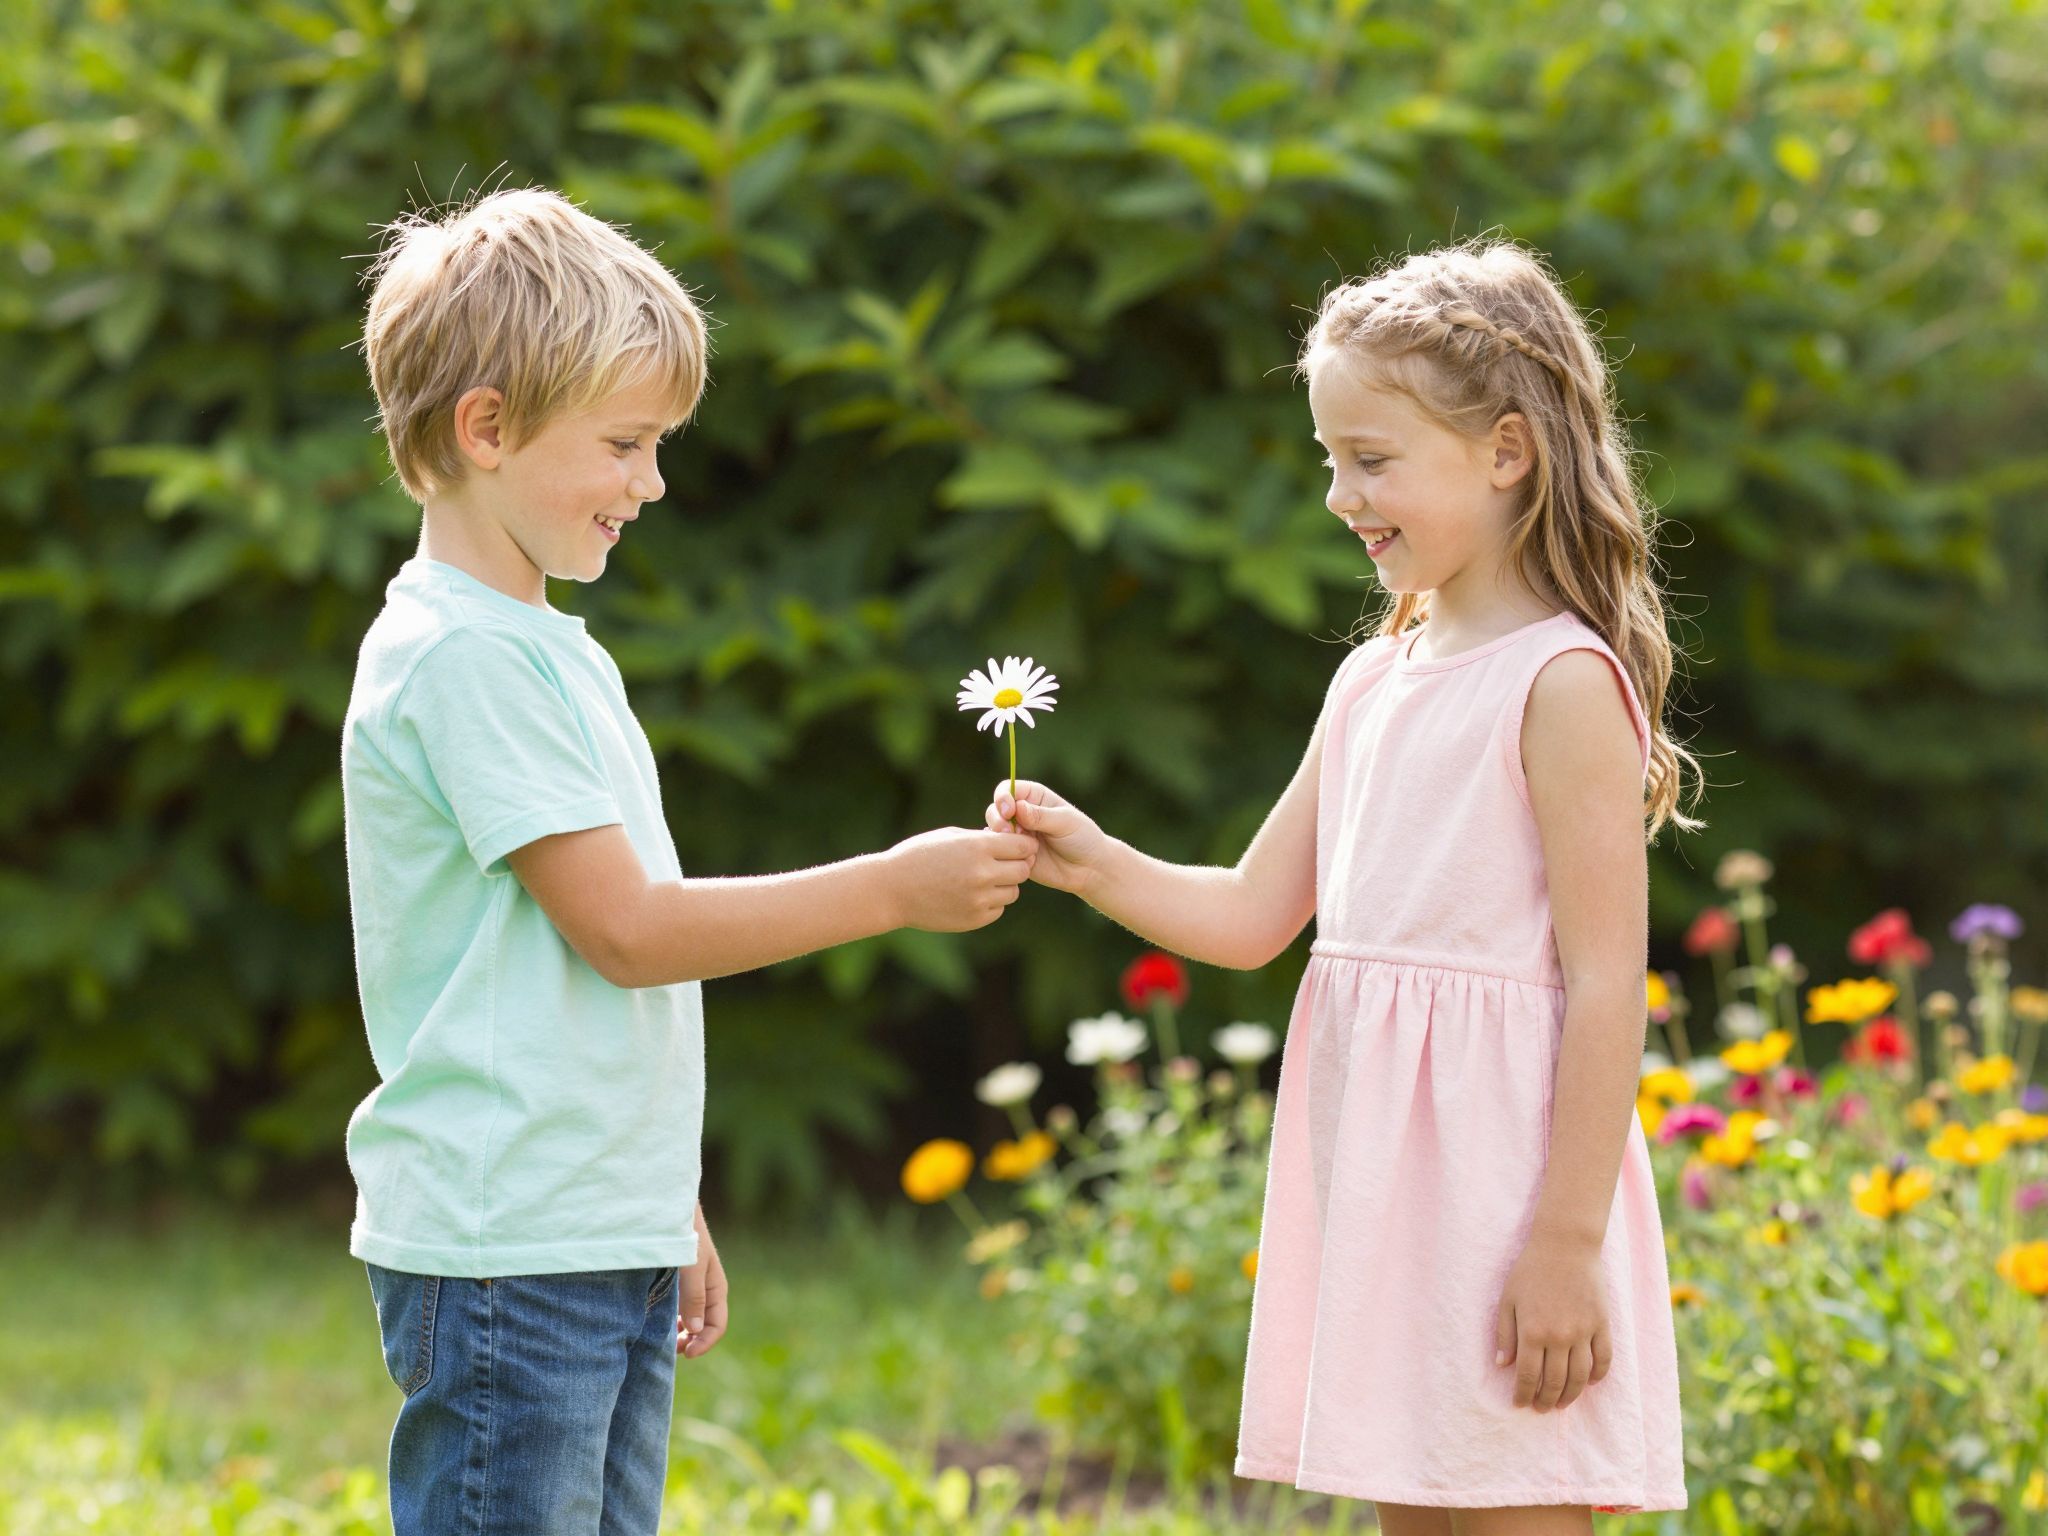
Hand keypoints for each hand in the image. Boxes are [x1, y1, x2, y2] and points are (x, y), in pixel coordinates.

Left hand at [678, 1203, 726, 1359]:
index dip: (704, 1344)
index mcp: (715, 1287)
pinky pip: (678, 1307)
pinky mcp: (676, 1279)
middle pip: (703, 1325)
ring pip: (691, 1317)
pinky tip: (657, 1322)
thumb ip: (694, 1296)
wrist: (667, 1207)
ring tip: (664, 1342)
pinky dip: (671, 1320)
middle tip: (671, 1352)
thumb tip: (696, 1331)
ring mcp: (691, 1284)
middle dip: (691, 1342)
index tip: (685, 1354)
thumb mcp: (691, 1265)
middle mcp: (705, 1288)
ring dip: (681, 1333)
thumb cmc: (683, 1233)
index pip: (716, 1325)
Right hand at [881, 827, 1036, 931]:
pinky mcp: (974, 919)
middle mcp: (983, 873)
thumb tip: (1011, 840)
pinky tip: (970, 895)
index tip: (1017, 847)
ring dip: (1003, 885)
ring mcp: (979, 898)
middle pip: (1023, 870)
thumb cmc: (919, 856)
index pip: (1023, 847)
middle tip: (1002, 864)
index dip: (1023, 846)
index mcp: (978, 847)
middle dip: (1016, 865)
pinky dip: (990, 903)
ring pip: (1012, 892)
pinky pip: (997, 909)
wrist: (891, 889)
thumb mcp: (951, 837)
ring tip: (981, 880)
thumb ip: (983, 839)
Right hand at [983, 779, 1107, 897]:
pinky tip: (1019, 859)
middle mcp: (1022, 814)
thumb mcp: (1065, 822)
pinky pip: (999, 852)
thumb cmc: (1082, 837)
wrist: (1088, 867)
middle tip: (1009, 831)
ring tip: (1019, 846)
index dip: (1003, 797)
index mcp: (1034, 797)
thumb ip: (1041, 815)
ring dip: (1001, 838)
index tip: (1009, 810)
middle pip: (995, 809)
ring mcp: (1017, 834)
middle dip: (998, 819)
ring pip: (994, 831)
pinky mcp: (1014, 854)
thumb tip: (1018, 807)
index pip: (1008, 789)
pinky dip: (1004, 854)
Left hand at [1494, 1231, 1610, 1410]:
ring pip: (1580, 1377)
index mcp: (1532, 1332)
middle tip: (1541, 1408)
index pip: (1528, 1376)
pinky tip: (1589, 1382)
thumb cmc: (1530, 1270)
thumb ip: (1504, 1333)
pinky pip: (1604, 1358)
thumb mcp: (1508, 1299)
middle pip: (1555, 1382)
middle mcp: (1559, 1337)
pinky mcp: (1602, 1324)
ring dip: (1571, 1395)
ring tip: (1562, 1403)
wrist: (1565, 1245)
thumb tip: (1502, 1364)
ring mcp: (1584, 1332)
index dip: (1524, 1394)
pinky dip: (1598, 1375)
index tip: (1520, 1404)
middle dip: (1546, 1400)